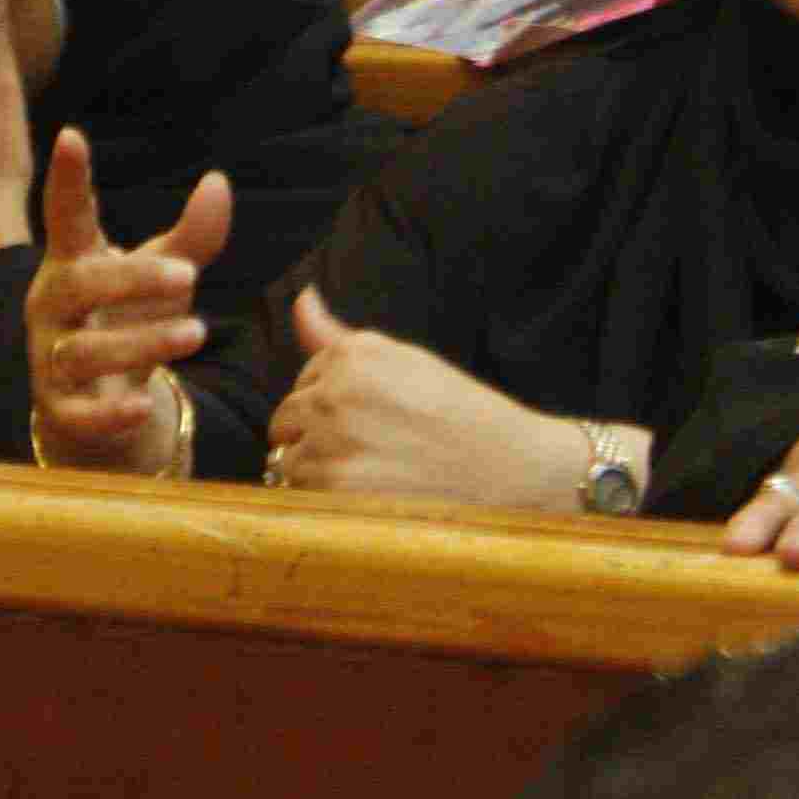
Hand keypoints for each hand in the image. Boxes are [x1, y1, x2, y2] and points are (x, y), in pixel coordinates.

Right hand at [26, 127, 227, 473]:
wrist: (98, 400)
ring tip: (196, 333)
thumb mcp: (162, 274)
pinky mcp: (59, 408)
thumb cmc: (127, 318)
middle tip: (187, 274)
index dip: (68, 178)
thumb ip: (191, 235)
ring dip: (141, 342)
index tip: (72, 136)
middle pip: (80, 285)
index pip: (66, 215)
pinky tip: (144, 406)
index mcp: (74, 260)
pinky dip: (109, 413)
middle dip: (132, 278)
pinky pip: (77, 412)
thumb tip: (219, 182)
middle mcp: (53, 304)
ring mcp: (50, 357)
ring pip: (84, 350)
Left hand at [265, 284, 582, 509]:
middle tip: (375, 451)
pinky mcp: (332, 485)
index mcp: (353, 353)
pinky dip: (324, 500)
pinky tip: (368, 496)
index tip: (377, 420)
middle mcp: (335, 390)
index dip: (338, 405)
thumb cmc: (460, 415)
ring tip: (373, 474)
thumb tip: (301, 298)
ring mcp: (330, 438)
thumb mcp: (404, 360)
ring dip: (317, 471)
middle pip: (286, 418)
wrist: (512, 470)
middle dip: (316, 436)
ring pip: (287, 458)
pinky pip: (299, 492)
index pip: (306, 379)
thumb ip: (336, 336)